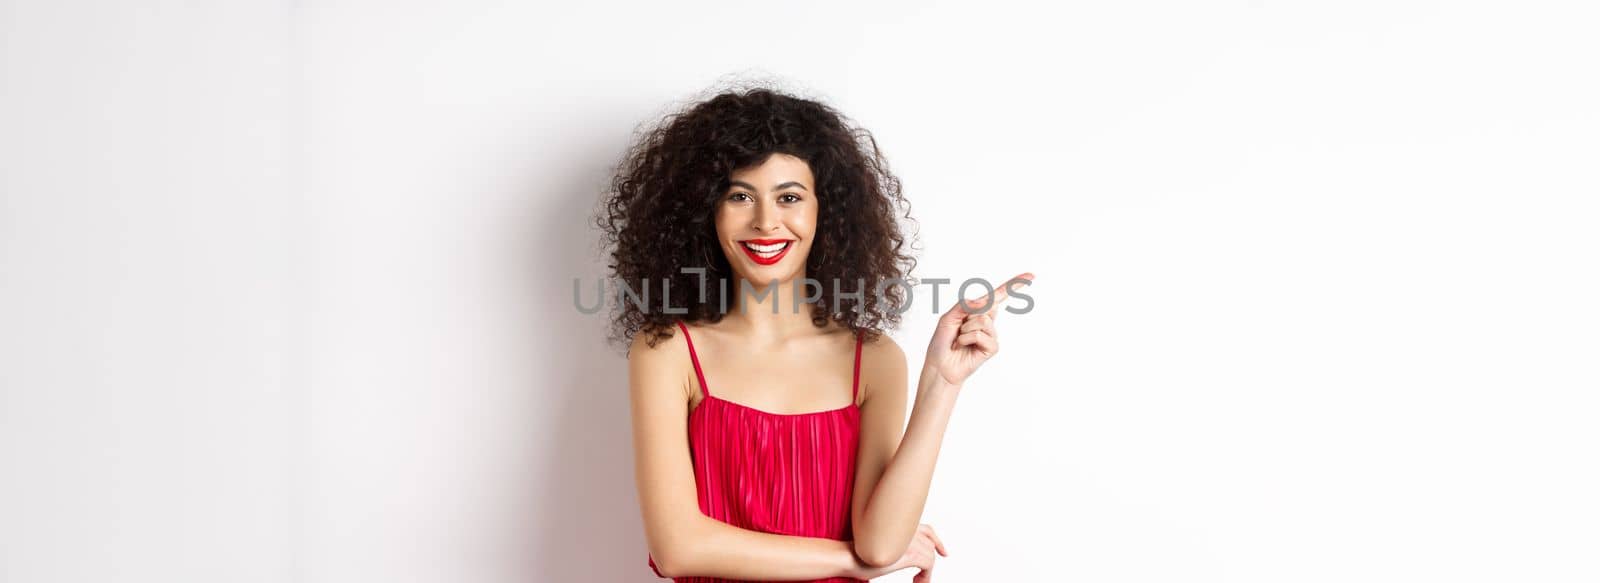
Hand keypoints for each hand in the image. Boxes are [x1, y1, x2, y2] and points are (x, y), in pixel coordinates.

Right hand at [852, 523, 947, 580]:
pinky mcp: (912, 553)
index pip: (926, 529)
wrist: (848, 556)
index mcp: (899, 524)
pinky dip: (926, 577)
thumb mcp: (878, 546)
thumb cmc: (856, 553)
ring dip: (927, 572)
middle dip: (932, 556)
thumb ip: (893, 545)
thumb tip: (900, 556)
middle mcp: (907, 529)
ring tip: (917, 582)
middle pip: (930, 543)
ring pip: (930, 555)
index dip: (936, 540)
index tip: (943, 552)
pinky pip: (929, 565)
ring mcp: (910, 540)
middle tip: (928, 572)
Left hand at [925, 272, 1033, 386]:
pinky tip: (963, 346)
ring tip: (960, 339)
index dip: (1014, 285)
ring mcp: (991, 334)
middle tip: (958, 329)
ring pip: (983, 319)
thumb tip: (985, 300)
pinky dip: (966, 339)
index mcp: (978, 311)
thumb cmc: (943, 342)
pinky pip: (979, 334)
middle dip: (969, 313)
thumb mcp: (948, 317)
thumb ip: (964, 305)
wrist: (940, 366)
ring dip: (965, 328)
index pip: (998, 296)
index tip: (1031, 275)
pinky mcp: (992, 347)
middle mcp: (987, 321)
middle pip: (988, 304)